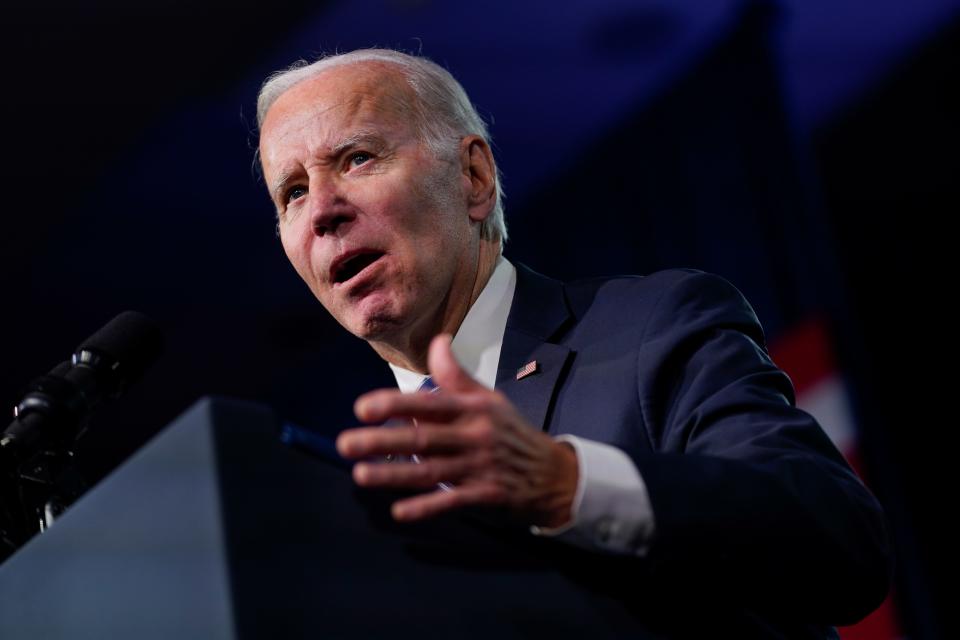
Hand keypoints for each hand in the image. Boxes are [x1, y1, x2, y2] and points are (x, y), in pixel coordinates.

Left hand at [336, 334, 578, 527]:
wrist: (554, 474)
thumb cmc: (512, 433)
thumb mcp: (489, 399)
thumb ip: (456, 375)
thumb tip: (438, 340)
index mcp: (474, 408)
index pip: (430, 402)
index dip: (395, 404)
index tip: (363, 408)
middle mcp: (476, 435)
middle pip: (424, 438)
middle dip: (383, 441)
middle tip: (346, 443)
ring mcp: (481, 467)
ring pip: (431, 472)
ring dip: (394, 474)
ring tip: (360, 475)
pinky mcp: (487, 496)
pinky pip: (452, 502)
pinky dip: (427, 507)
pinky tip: (399, 511)